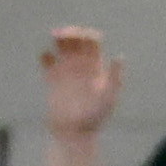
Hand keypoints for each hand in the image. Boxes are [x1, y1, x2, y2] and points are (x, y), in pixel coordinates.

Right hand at [39, 25, 120, 142]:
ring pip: (61, 47)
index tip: (78, 37)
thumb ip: (114, 77)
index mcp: (96, 68)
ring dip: (57, 39)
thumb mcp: (108, 97)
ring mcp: (66, 72)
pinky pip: (47, 60)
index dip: (86, 34)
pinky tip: (46, 59)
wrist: (74, 133)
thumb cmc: (94, 118)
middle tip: (59, 35)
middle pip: (76, 40)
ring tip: (54, 40)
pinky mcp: (52, 80)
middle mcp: (82, 67)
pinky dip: (45, 55)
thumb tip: (120, 55)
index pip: (92, 41)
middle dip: (69, 32)